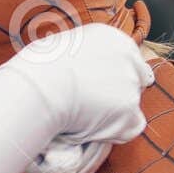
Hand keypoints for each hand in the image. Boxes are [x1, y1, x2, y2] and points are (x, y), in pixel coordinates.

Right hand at [0, 23, 151, 145]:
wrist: (39, 88)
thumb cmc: (39, 68)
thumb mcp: (64, 46)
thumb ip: (83, 55)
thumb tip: (75, 65)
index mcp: (113, 38)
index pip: (130, 60)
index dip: (115, 77)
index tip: (99, 87)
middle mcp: (129, 59)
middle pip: (135, 82)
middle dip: (118, 94)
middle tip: (92, 105)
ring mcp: (131, 85)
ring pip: (131, 106)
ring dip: (113, 114)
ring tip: (83, 116)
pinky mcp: (129, 111)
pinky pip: (131, 129)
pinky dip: (116, 133)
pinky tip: (93, 130)